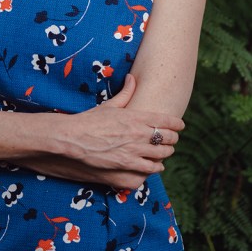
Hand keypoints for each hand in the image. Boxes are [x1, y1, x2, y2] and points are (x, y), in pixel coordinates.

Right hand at [63, 73, 183, 188]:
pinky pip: (149, 172)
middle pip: (168, 140)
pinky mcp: (127, 170)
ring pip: (161, 157)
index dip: (176, 124)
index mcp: (137, 118)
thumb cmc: (88, 121)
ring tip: (163, 153)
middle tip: (171, 140)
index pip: (168, 121)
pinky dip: (152, 169)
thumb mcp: (109, 105)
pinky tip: (151, 167)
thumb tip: (132, 78)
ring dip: (164, 155)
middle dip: (172, 140)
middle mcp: (139, 136)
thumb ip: (125, 93)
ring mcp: (134, 155)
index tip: (179, 125)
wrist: (72, 140)